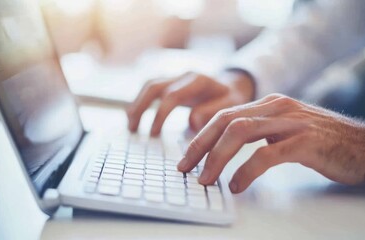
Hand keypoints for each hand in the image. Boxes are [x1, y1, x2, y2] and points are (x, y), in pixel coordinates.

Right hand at [127, 71, 253, 135]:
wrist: (233, 85)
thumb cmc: (232, 98)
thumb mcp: (231, 105)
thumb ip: (212, 112)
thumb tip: (192, 122)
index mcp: (198, 81)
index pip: (172, 95)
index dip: (160, 114)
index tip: (153, 134)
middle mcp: (184, 75)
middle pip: (154, 86)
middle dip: (140, 107)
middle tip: (133, 129)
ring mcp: (176, 77)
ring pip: (149, 85)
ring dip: (137, 104)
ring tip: (131, 125)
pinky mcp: (171, 83)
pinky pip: (151, 88)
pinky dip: (140, 101)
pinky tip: (135, 116)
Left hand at [177, 94, 364, 192]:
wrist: (364, 146)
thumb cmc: (322, 142)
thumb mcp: (285, 129)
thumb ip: (259, 132)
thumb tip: (226, 149)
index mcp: (269, 105)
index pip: (225, 116)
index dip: (201, 136)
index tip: (187, 157)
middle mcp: (277, 108)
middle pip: (226, 121)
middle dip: (200, 145)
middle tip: (186, 167)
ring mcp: (291, 123)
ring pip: (241, 132)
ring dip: (217, 157)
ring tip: (206, 179)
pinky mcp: (305, 142)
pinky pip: (267, 154)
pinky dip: (247, 170)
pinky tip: (237, 185)